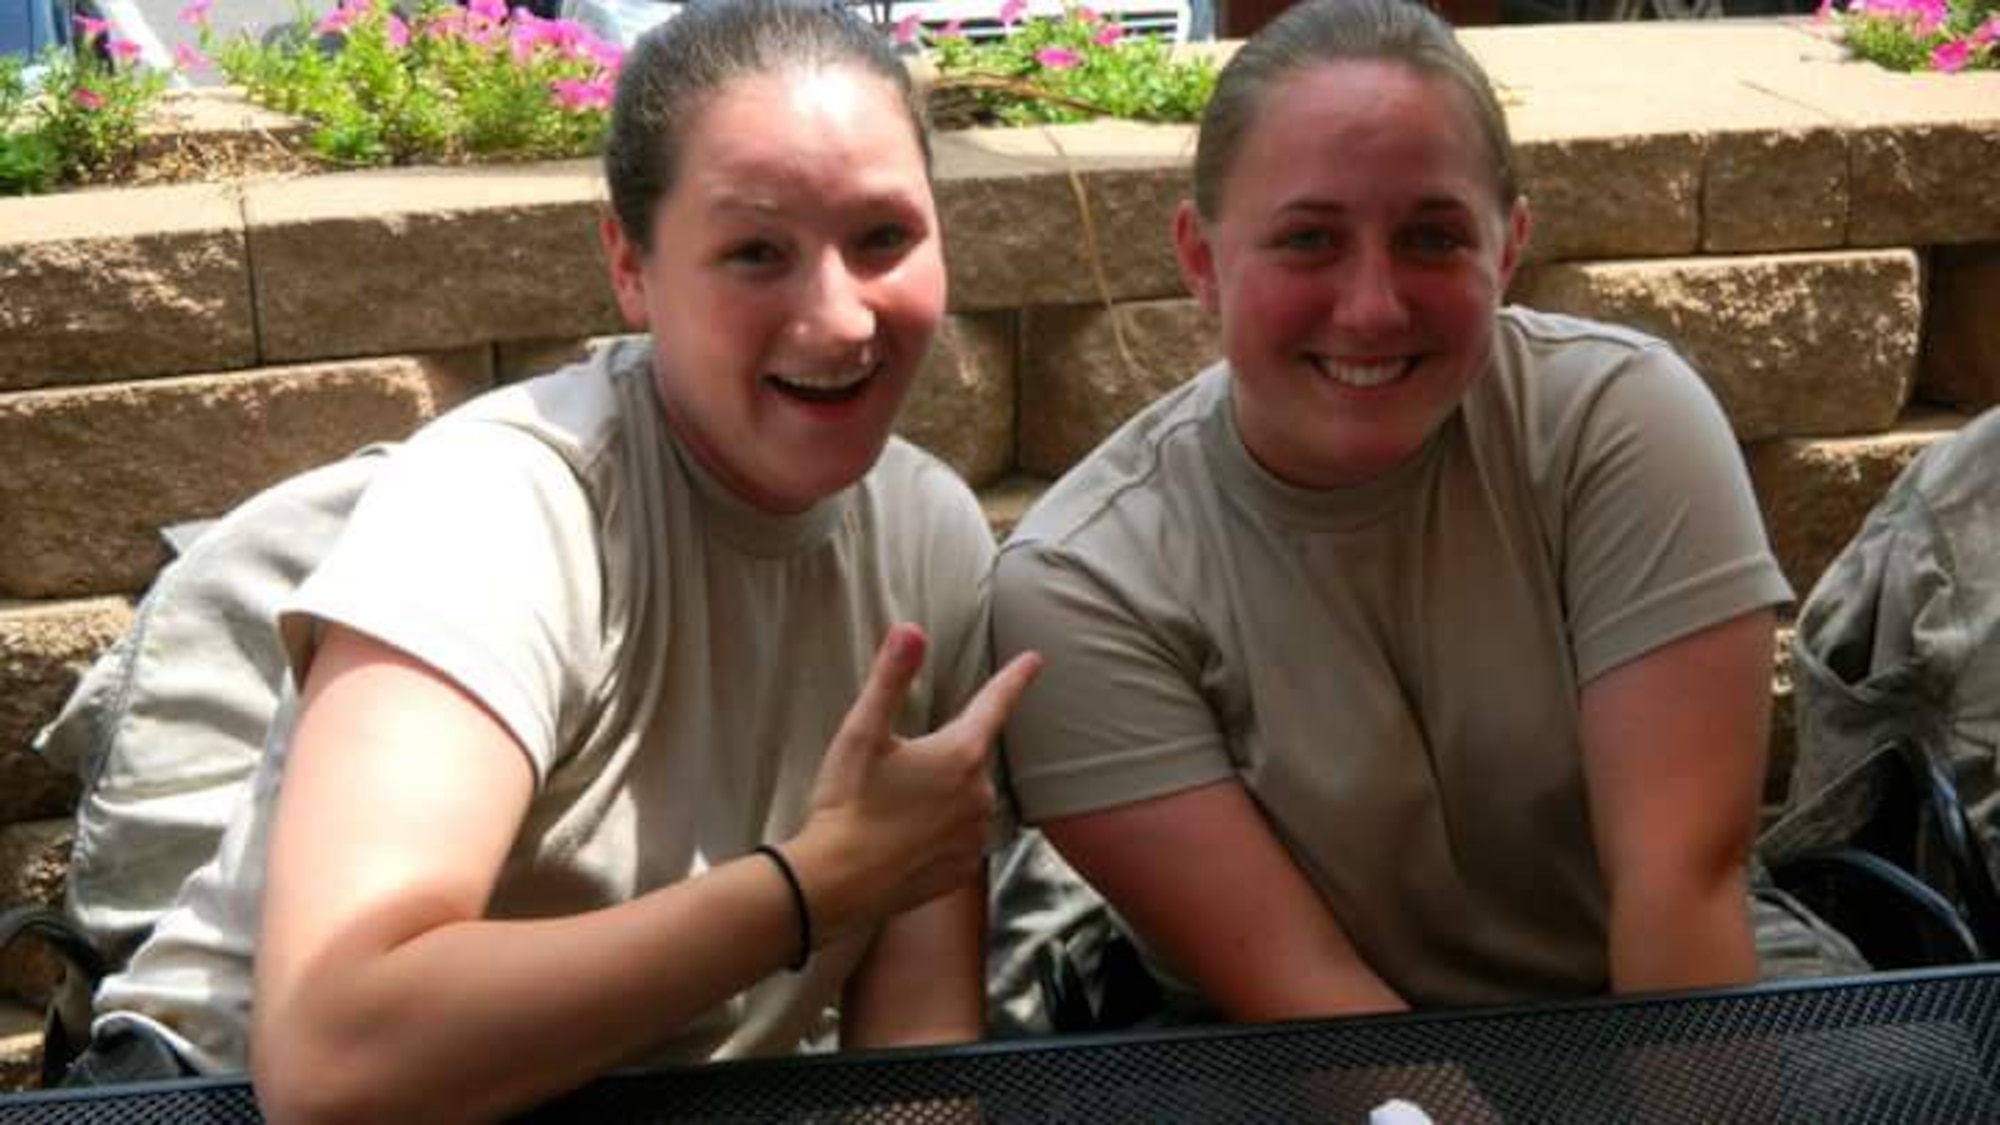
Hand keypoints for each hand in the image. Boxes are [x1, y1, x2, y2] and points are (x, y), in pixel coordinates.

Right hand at [799, 624, 1041, 932]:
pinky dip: (939, 831)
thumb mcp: (862, 732)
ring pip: (966, 799)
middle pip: (970, 757)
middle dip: (943, 755)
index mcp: (961, 753)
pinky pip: (959, 837)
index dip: (1014, 678)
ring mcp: (974, 836)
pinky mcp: (962, 869)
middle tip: (894, 772)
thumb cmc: (847, 803)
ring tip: (894, 808)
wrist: (835, 883)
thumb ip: (891, 678)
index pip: (995, 702)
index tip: (1034, 661)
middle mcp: (980, 795)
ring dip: (942, 795)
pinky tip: (905, 837)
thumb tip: (912, 629)